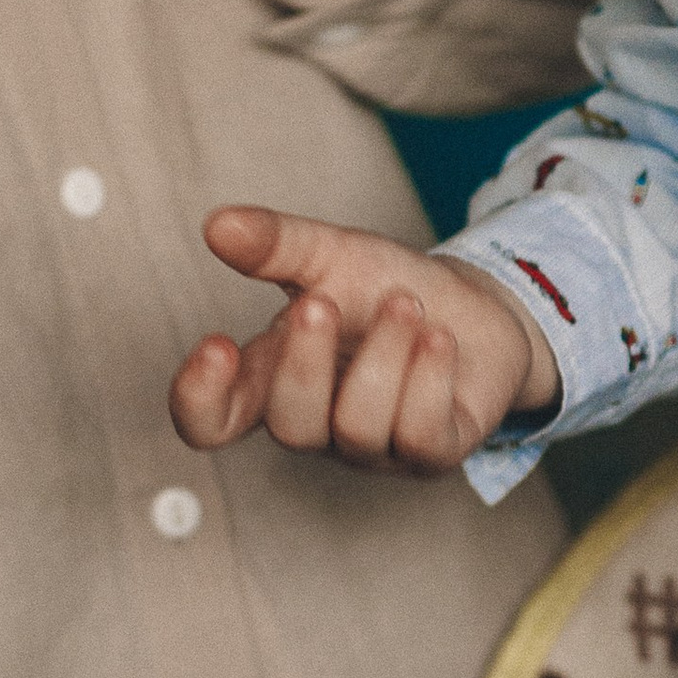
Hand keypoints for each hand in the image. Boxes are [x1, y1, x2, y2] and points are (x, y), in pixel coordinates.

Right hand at [170, 205, 556, 471]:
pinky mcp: (434, 452)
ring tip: (406, 303)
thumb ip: (275, 244)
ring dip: (383, 355)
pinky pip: (421, 437)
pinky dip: (429, 378)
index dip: (200, 401)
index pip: (213, 420)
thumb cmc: (388, 289)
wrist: (478, 305)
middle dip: (304, 364)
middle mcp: (320, 424)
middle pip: (289, 428)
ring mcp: (376, 447)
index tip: (215, 345)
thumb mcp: (330, 255)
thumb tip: (218, 225)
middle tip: (321, 302)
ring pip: (358, 428)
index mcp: (275, 381)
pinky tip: (439, 339)